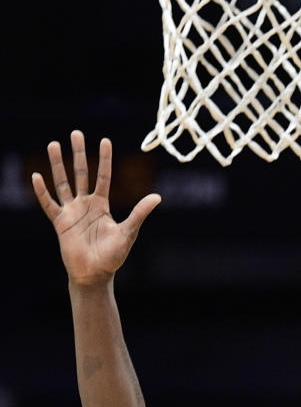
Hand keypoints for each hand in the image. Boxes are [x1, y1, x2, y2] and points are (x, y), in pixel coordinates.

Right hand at [33, 131, 160, 286]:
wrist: (95, 274)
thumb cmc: (113, 256)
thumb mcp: (128, 232)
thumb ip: (139, 213)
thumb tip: (158, 196)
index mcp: (102, 205)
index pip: (103, 176)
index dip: (104, 159)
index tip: (105, 140)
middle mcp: (85, 204)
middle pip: (80, 173)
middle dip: (78, 153)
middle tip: (76, 133)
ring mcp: (71, 212)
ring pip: (62, 183)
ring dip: (57, 164)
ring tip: (53, 144)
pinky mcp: (60, 223)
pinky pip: (49, 204)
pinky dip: (42, 192)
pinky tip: (37, 176)